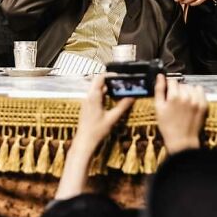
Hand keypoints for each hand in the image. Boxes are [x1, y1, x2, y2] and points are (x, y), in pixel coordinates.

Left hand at [55, 75, 133, 200]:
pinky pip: (94, 94)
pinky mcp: (86, 106)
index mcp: (93, 96)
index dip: (109, 75)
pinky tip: (110, 98)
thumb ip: (122, 106)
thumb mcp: (112, 118)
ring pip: (95, 88)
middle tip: (120, 82)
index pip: (100, 78)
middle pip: (97, 81)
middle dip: (109, 80)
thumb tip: (132, 97)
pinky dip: (102, 93)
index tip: (119, 76)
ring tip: (117, 89)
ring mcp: (86, 101)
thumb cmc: (96, 131)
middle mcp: (88, 96)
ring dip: (106, 87)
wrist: (84, 141)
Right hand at [154, 75, 206, 153]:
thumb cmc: (168, 126)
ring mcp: (197, 100)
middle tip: (174, 100)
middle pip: (181, 83)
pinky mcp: (204, 105)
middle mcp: (187, 96)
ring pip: (190, 86)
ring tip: (183, 101)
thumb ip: (159, 89)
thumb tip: (160, 76)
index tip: (168, 91)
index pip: (172, 80)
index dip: (168, 85)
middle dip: (177, 89)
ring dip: (186, 90)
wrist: (181, 140)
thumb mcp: (158, 107)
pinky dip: (196, 93)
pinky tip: (191, 101)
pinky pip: (200, 91)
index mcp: (174, 96)